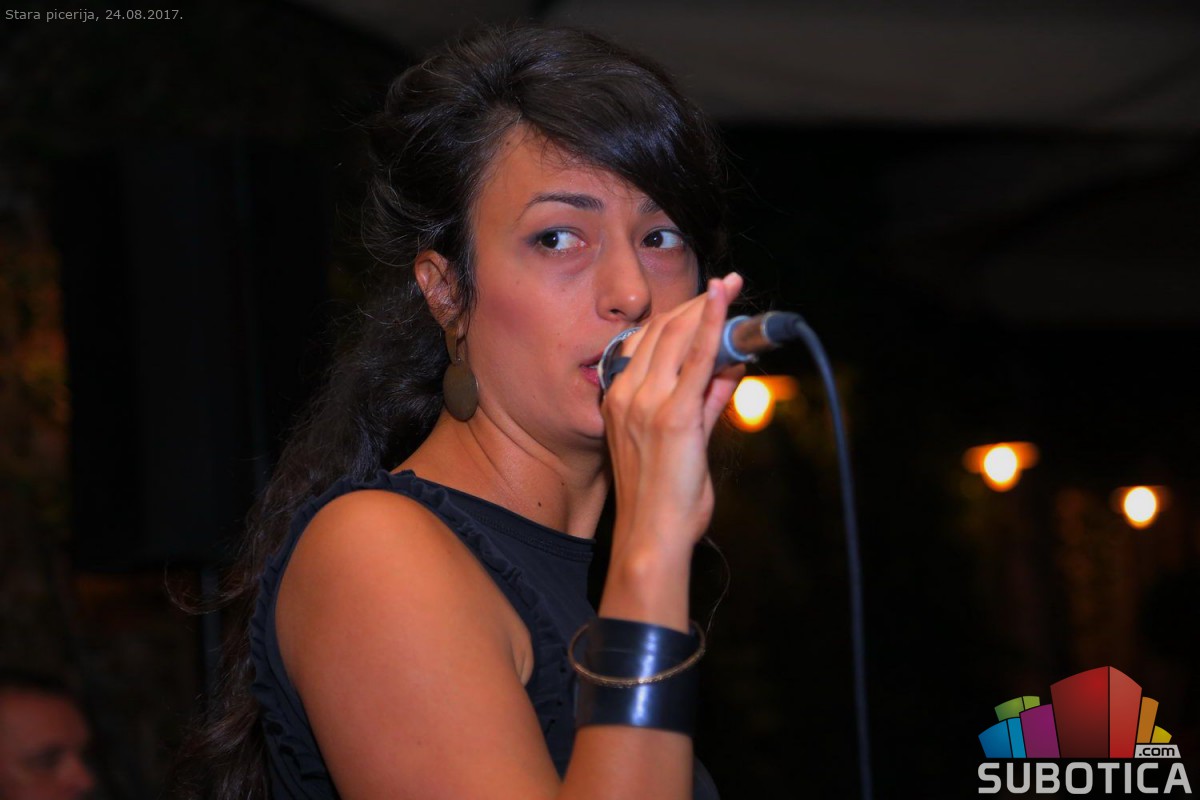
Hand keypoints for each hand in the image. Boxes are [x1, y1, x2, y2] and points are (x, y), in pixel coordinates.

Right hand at [600, 272, 744, 565]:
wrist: (651, 539)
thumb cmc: (665, 501)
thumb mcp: (684, 442)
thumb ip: (706, 401)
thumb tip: (728, 368)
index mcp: (618, 398)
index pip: (646, 340)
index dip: (678, 314)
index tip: (705, 298)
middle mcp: (626, 394)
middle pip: (661, 330)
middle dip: (697, 303)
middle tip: (728, 286)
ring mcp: (646, 403)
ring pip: (677, 336)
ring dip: (708, 306)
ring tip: (733, 288)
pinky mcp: (673, 415)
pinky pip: (695, 358)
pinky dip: (711, 322)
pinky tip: (723, 297)